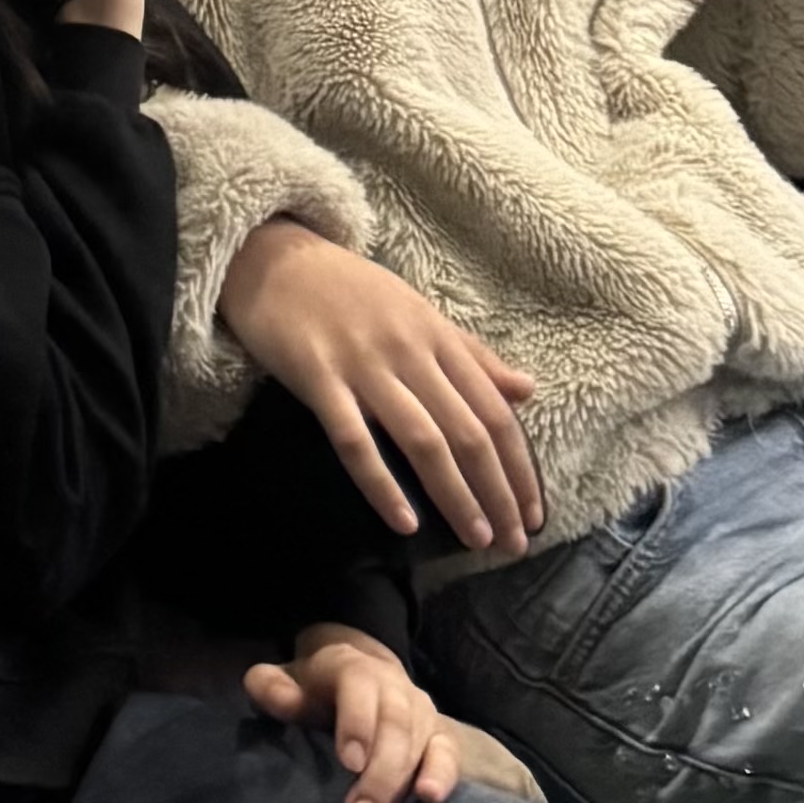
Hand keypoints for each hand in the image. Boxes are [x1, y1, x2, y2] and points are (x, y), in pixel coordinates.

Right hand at [218, 219, 541, 553]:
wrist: (268, 256)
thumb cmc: (346, 288)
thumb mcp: (416, 311)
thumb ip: (471, 353)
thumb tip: (528, 390)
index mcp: (436, 336)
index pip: (494, 412)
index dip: (520, 468)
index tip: (535, 515)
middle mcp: (408, 351)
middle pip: (468, 433)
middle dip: (498, 495)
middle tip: (514, 546)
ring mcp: (362, 364)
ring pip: (423, 441)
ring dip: (456, 496)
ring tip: (475, 539)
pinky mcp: (316, 377)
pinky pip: (354, 440)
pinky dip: (382, 484)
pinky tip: (404, 522)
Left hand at [244, 627, 461, 802]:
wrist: (358, 674)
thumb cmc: (313, 687)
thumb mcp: (284, 679)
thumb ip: (272, 688)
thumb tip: (282, 702)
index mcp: (353, 667)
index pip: (359, 687)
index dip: (357, 723)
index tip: (349, 763)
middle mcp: (394, 687)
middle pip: (394, 728)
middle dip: (377, 778)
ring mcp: (421, 712)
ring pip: (418, 748)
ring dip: (397, 792)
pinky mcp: (441, 736)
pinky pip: (448, 755)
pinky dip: (442, 776)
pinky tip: (429, 800)